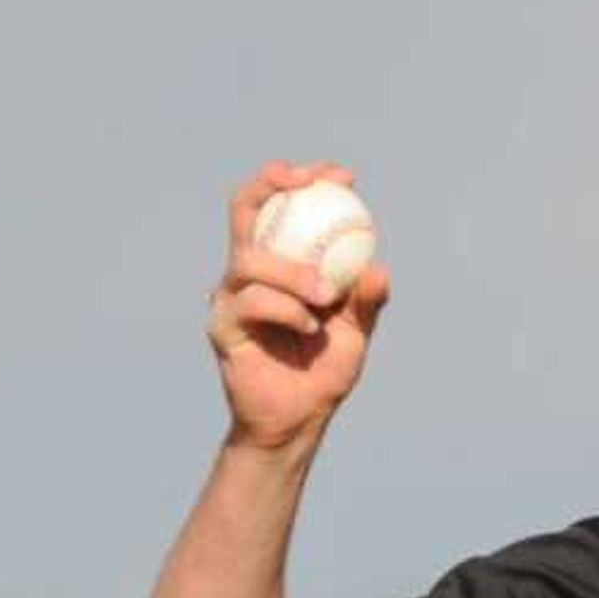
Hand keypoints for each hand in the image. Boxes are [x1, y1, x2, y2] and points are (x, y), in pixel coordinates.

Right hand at [207, 161, 390, 449]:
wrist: (299, 421)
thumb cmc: (323, 371)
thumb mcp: (356, 332)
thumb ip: (366, 300)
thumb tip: (378, 268)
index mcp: (277, 262)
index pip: (280, 206)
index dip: (304, 181)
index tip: (340, 176)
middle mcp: (247, 272)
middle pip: (244, 209)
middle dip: (271, 184)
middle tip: (307, 183)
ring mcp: (230, 296)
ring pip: (249, 259)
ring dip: (292, 271)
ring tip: (325, 294)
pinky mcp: (220, 326)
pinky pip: (250, 302)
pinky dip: (286, 310)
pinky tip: (310, 327)